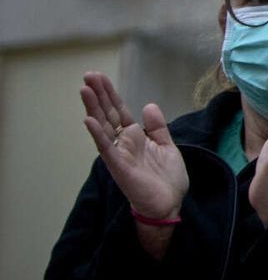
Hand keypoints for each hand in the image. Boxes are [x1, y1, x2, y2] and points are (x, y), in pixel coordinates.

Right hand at [80, 72, 187, 220]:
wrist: (170, 204)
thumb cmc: (167, 178)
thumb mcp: (166, 146)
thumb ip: (157, 127)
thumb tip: (148, 105)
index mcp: (134, 137)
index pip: (118, 111)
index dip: (110, 94)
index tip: (99, 76)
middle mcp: (123, 143)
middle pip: (107, 114)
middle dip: (98, 95)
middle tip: (88, 75)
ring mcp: (119, 154)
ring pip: (102, 127)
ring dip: (93, 108)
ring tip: (84, 89)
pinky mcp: (119, 167)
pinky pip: (106, 148)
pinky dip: (97, 134)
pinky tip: (88, 120)